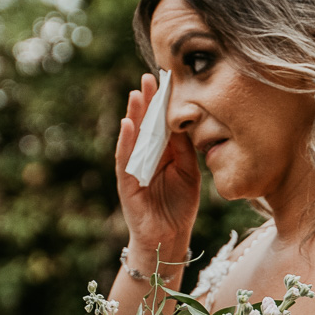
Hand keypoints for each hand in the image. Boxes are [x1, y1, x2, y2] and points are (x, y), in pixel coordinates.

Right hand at [116, 73, 200, 268]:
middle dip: (147, 101)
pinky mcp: (127, 182)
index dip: (162, 103)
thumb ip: (184, 149)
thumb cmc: (180, 206)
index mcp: (162, 152)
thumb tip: (183, 121)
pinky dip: (126, 141)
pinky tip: (128, 124)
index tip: (167, 80)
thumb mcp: (189, 172)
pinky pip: (125, 158)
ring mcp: (134, 168)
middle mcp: (146, 156)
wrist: (170, 237)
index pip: (161, 123)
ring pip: (133, 137)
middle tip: (148, 78)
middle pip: (145, 124)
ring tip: (136, 94)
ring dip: (134, 115)